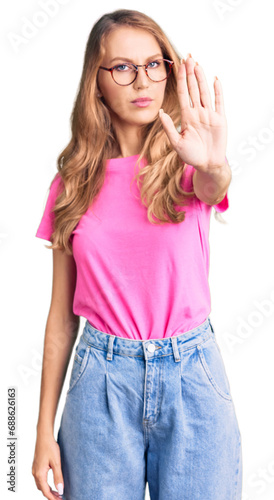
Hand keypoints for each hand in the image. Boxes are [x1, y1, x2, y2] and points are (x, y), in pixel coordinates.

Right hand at [32, 432, 63, 498]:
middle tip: (60, 497)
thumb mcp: (56, 462)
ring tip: (57, 492)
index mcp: (40, 474)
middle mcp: (35, 473)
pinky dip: (45, 484)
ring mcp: (34, 469)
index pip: (46, 491)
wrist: (44, 436)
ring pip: (40, 484)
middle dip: (50, 495)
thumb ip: (58, 477)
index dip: (52, 498)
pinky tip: (51, 482)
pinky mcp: (36, 466)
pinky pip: (39, 479)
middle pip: (42, 489)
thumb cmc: (50, 447)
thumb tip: (60, 490)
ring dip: (48, 490)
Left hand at [159, 54, 226, 172]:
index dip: (181, 80)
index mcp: (186, 116)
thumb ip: (169, 127)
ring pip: (204, 92)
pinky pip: (218, 102)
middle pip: (193, 89)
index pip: (183, 94)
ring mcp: (209, 115)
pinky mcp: (220, 119)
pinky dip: (217, 91)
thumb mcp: (176, 143)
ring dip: (201, 78)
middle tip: (188, 56)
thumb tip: (160, 112)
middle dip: (190, 73)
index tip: (178, 65)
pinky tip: (215, 79)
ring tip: (197, 64)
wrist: (207, 165)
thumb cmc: (191, 156)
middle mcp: (197, 112)